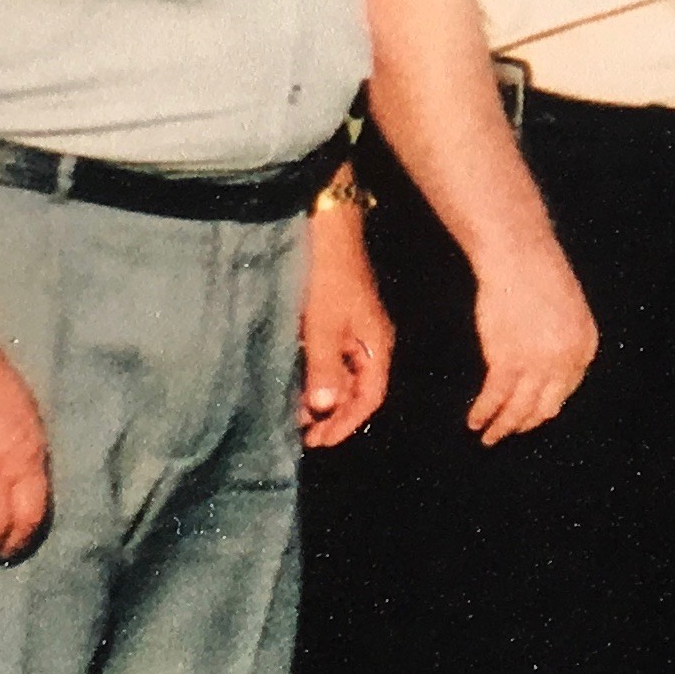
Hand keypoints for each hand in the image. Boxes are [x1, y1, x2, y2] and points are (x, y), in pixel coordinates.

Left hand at [298, 205, 393, 447]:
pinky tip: (298, 386)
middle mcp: (371, 341)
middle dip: (334, 416)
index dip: (346, 423)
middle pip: (359, 390)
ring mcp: (355, 331)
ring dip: (324, 399)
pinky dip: (318, 378)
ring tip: (297, 418)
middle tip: (305, 438)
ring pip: (345, 376)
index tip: (319, 442)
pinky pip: (333, 360)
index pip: (369, 397)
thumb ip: (324, 368)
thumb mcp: (322, 326)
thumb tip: (324, 409)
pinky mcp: (339, 321)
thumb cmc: (327, 277)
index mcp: (377, 345)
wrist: (327, 231)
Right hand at [465, 234, 597, 442]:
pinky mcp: (507, 361)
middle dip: (527, 423)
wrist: (520, 256)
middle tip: (510, 430)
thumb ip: (562, 341)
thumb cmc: (540, 276)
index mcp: (586, 347)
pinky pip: (495, 397)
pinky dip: (484, 412)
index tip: (533, 414)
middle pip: (546, 406)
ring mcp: (537, 364)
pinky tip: (475, 420)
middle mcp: (566, 361)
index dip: (547, 405)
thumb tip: (548, 370)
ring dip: (503, 428)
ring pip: (519, 410)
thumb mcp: (567, 312)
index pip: (567, 390)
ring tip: (489, 437)